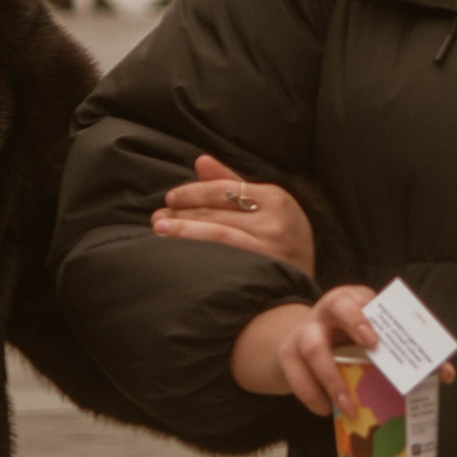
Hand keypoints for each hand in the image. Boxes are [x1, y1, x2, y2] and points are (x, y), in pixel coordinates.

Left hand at [153, 156, 315, 274]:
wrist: (299, 295)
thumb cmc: (280, 245)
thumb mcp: (265, 210)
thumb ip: (232, 184)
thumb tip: (201, 161)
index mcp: (277, 199)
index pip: (224, 189)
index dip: (193, 192)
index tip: (171, 198)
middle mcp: (275, 222)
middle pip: (217, 211)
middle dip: (182, 213)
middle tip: (157, 218)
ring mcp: (269, 248)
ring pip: (216, 233)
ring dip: (183, 230)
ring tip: (159, 230)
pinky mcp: (261, 273)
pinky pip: (220, 257)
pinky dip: (195, 251)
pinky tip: (177, 252)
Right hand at [230, 285, 456, 416]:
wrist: (303, 346)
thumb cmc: (349, 342)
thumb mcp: (372, 340)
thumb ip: (404, 353)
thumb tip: (446, 374)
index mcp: (355, 301)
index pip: (366, 300)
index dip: (372, 315)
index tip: (377, 338)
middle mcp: (329, 310)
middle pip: (337, 305)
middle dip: (355, 323)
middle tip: (371, 346)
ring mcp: (305, 330)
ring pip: (311, 347)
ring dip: (330, 378)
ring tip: (347, 405)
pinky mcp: (288, 355)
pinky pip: (295, 376)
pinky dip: (311, 395)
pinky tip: (325, 410)